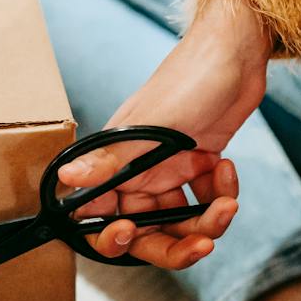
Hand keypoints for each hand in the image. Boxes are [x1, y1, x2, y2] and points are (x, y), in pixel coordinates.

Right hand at [60, 0, 270, 268]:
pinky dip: (222, 193)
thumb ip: (108, 160)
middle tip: (202, 246)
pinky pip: (208, 201)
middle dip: (175, 246)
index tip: (131, 235)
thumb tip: (65, 179)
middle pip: (147, 232)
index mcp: (116, 163)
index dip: (112, 238)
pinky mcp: (200, 167)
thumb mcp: (149, 126)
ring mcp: (171, 171)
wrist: (235, 54)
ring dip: (208, 221)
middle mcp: (139, 172)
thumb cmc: (186, 81)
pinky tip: (227, 167)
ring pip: (182, 222)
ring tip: (228, 203)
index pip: (100, 216)